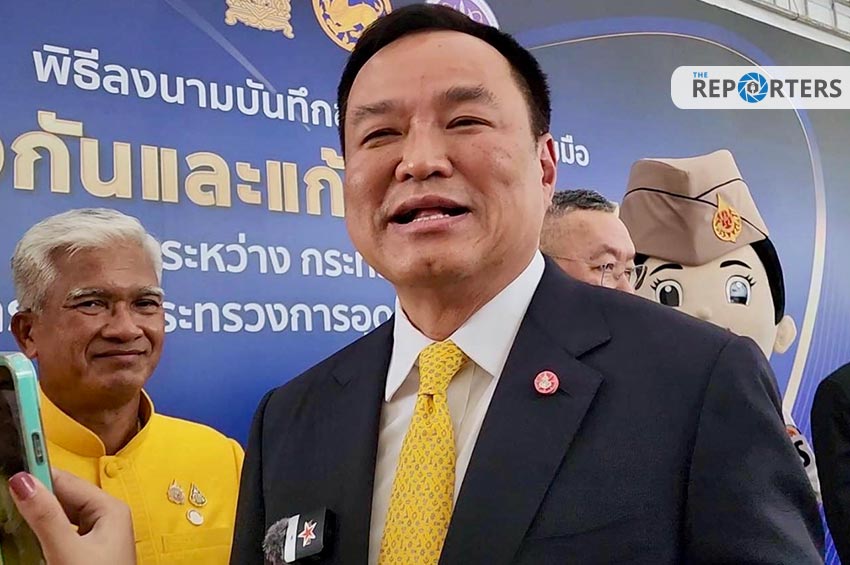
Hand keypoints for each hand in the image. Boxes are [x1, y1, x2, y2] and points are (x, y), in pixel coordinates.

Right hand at [7, 469, 135, 564]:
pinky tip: (26, 538)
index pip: (67, 482)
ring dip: (36, 518)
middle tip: (5, 496)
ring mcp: (97, 538)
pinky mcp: (87, 555)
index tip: (9, 469)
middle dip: (35, 498)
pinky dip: (42, 535)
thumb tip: (23, 480)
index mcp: (109, 509)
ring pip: (60, 518)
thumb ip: (45, 516)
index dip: (38, 475)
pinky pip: (61, 536)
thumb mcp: (66, 550)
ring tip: (10, 514)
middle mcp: (106, 519)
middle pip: (63, 499)